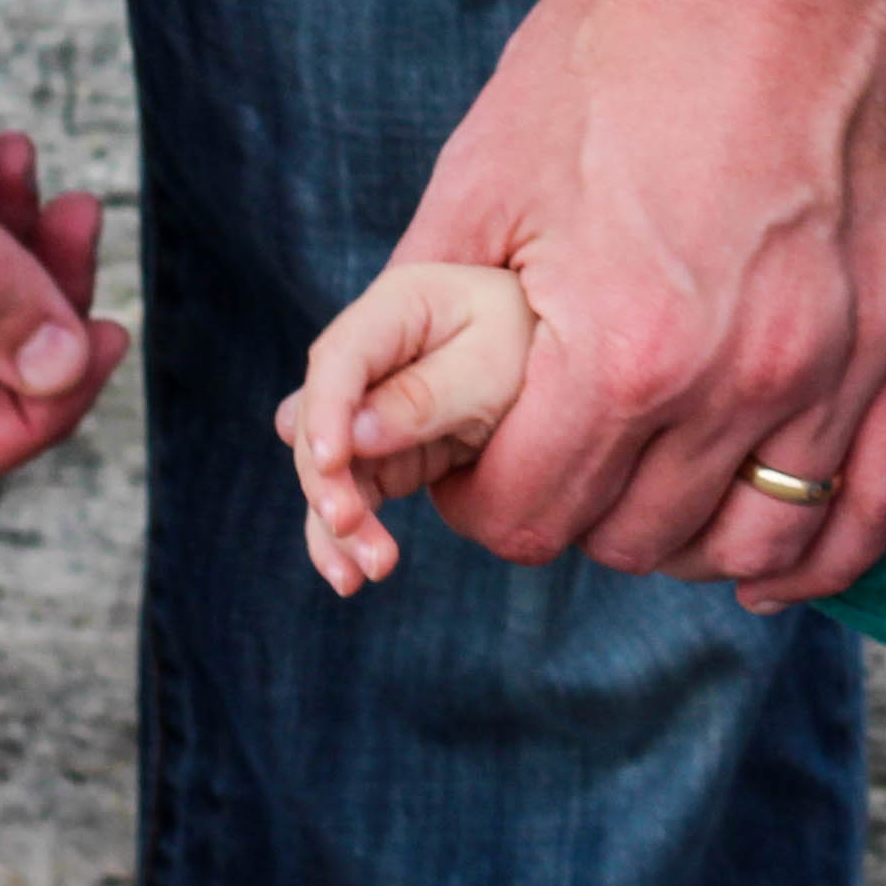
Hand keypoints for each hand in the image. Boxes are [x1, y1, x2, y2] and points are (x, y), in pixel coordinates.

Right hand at [284, 262, 539, 592]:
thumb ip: (427, 397)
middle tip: (350, 525)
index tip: (330, 462)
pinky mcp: (381, 453)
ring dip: (337, 522)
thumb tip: (354, 436)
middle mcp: (368, 358)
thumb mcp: (492, 365)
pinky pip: (351, 493)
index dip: (326, 409)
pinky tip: (352, 576)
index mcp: (396, 308)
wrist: (563, 357)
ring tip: (366, 571)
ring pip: (330, 468)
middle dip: (327, 478)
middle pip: (322, 421)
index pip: (339, 357)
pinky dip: (347, 536)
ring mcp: (368, 408)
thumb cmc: (533, 345)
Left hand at [390, 0, 885, 604]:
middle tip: (565, 435)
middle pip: (635, 542)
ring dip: (688, 532)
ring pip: (755, 547)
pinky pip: (874, 511)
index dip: (478, 497)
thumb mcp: (480, 181)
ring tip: (655, 469)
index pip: (528, 520)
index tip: (480, 452)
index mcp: (627, 348)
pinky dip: (817, 548)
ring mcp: (848, 361)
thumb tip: (325, 436)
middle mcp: (747, 377)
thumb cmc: (615, 47)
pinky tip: (768, 539)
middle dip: (579, 502)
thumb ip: (403, 332)